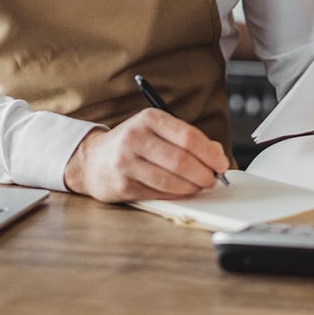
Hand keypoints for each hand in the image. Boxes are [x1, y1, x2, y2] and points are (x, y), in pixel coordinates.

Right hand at [62, 108, 229, 202]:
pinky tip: (181, 191)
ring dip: (192, 187)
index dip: (210, 153)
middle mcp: (135, 137)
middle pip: (182, 160)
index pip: (188, 136)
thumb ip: (187, 139)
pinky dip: (176, 195)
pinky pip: (159, 193)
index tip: (221, 163)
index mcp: (149, 119)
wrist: (92, 160)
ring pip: (171, 180)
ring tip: (199, 186)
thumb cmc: (132, 145)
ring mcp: (127, 162)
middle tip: (213, 179)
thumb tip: (217, 154)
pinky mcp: (123, 184)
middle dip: (204, 173)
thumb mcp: (156, 131)